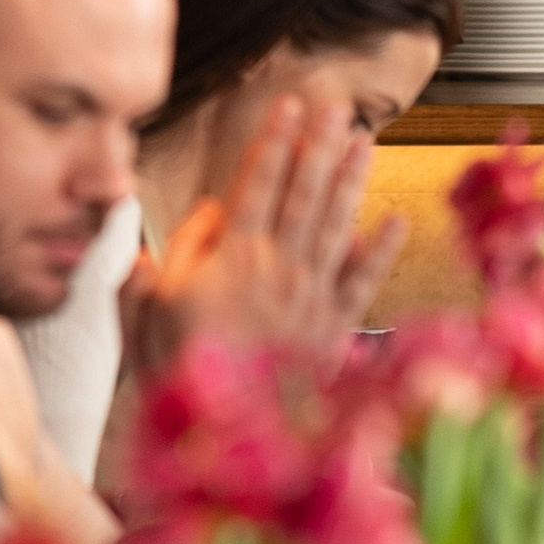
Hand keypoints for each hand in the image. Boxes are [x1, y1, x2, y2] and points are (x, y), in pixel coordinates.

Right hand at [121, 97, 402, 384]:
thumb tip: (207, 210)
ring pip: (335, 226)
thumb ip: (177, 250)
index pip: (256, 183)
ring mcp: (310, 300)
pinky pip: (362, 285)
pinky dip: (380, 252)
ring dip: (350, 180)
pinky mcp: (332, 332)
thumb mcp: (150, 305)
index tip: (287, 104)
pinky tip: (394, 220)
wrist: (219, 440)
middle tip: (335, 104)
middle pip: (303, 193)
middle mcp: (278, 270)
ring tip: (362, 141)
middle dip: (318, 144)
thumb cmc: (177, 370)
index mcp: (233, 258)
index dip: (274, 140)